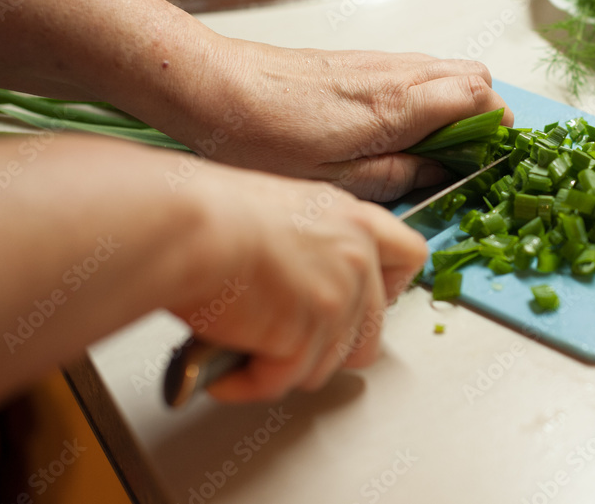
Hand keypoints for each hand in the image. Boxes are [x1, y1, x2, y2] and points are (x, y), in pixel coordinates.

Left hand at [164, 38, 513, 201]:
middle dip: (484, 112)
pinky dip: (424, 95)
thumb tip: (439, 172)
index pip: (481, 96)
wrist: (212, 89)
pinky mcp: (355, 60)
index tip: (489, 158)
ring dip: (454, 102)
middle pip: (473, 75)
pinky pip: (413, 70)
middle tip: (464, 155)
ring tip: (429, 146)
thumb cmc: (262, 139)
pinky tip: (394, 128)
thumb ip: (399, 174)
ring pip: (444, 68)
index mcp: (399, 106)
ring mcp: (376, 62)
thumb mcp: (337, 180)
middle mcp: (395, 74)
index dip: (497, 126)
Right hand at [170, 163, 426, 400]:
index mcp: (352, 221)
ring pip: (324, 366)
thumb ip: (314, 246)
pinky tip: (225, 368)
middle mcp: (355, 259)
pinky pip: (281, 382)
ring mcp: (337, 300)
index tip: (361, 303)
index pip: (408, 258)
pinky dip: (249, 383)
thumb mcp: (284, 212)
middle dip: (326, 349)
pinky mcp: (308, 337)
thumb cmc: (212, 213)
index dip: (386, 289)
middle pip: (370, 335)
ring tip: (241, 344)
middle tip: (283, 343)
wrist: (187, 227)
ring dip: (281, 365)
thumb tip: (304, 283)